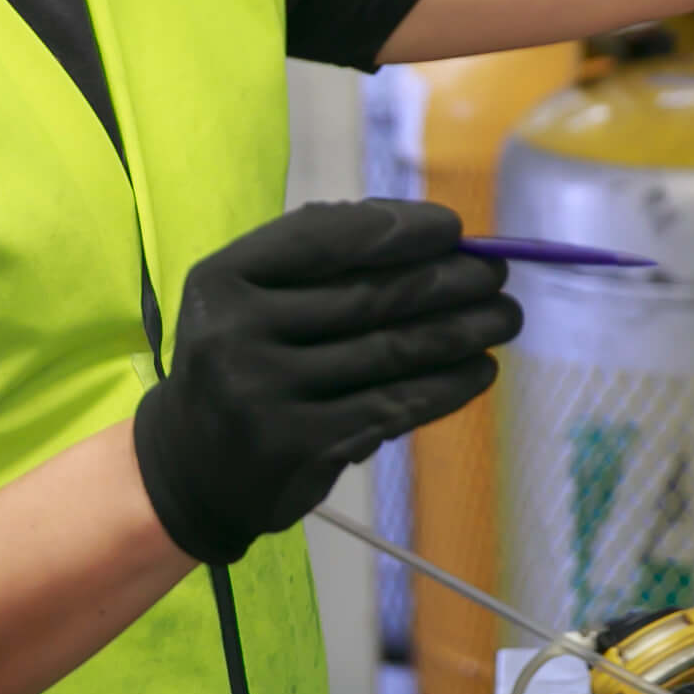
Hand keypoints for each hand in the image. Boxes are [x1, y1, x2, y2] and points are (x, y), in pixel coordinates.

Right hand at [132, 199, 522, 565]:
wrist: (189, 466)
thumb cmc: (239, 360)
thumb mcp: (248, 297)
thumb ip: (319, 260)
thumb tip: (430, 234)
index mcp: (223, 279)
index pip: (321, 238)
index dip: (396, 228)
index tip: (453, 227)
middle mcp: (237, 333)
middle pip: (366, 296)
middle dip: (446, 280)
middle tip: (497, 273)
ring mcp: (267, 393)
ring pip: (389, 352)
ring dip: (461, 332)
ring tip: (505, 318)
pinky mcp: (300, 446)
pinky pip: (391, 406)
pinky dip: (444, 387)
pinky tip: (478, 370)